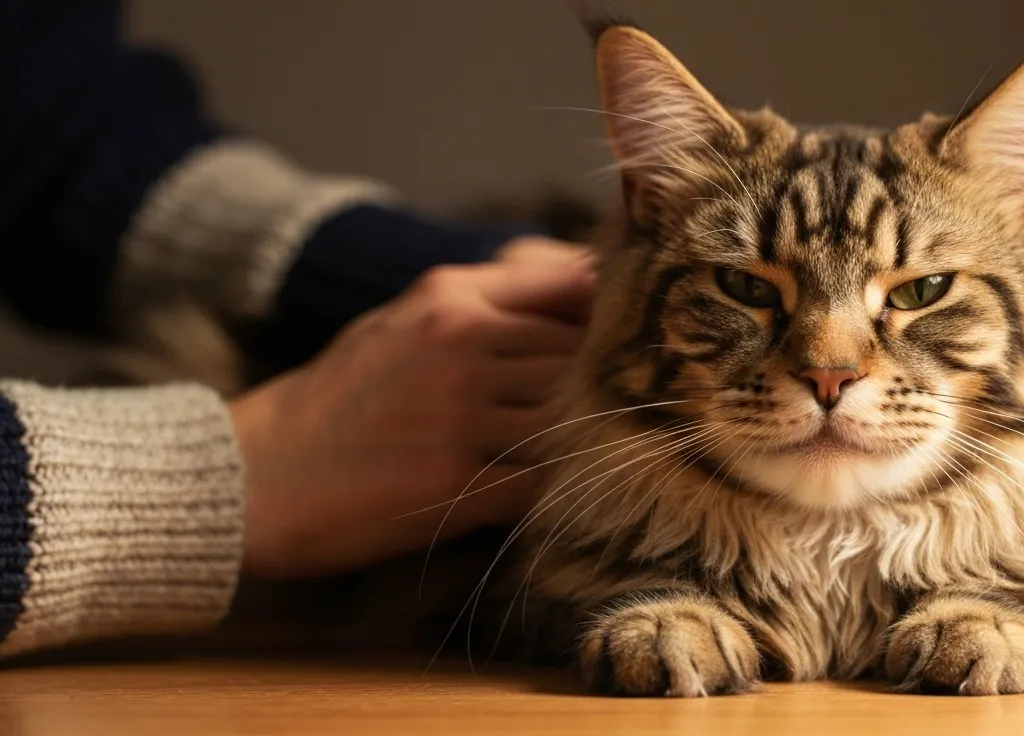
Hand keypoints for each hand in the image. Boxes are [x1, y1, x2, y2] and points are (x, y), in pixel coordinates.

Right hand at [229, 237, 594, 579]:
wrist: (256, 473)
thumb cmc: (340, 396)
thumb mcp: (405, 318)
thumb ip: (487, 298)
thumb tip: (578, 282)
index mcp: (451, 298)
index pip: (572, 291)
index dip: (602, 322)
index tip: (611, 348)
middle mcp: (461, 345)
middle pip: (578, 358)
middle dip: (594, 386)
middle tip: (600, 413)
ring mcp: (458, 414)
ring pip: (568, 418)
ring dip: (575, 440)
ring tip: (569, 453)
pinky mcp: (453, 482)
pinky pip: (539, 481)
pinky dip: (548, 488)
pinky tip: (535, 490)